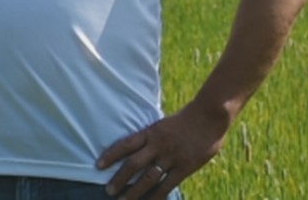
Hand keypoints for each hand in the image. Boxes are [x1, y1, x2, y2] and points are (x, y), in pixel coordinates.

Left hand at [95, 103, 228, 197]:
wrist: (209, 116)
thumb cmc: (186, 119)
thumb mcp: (163, 124)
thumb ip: (151, 137)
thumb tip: (138, 149)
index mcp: (151, 132)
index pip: (126, 144)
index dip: (111, 155)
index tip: (99, 165)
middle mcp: (158, 145)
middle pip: (133, 164)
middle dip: (119, 179)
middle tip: (108, 191)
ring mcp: (171, 157)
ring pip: (148, 178)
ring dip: (134, 191)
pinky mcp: (184, 167)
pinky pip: (168, 185)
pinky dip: (157, 196)